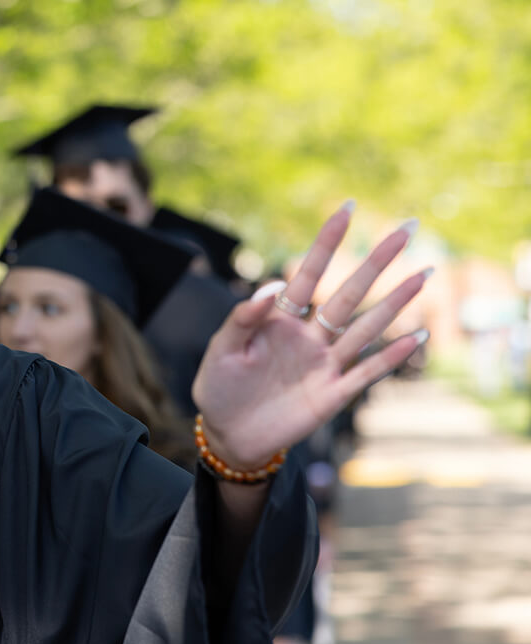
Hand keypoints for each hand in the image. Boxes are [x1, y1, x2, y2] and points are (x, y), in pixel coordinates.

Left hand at [192, 202, 429, 468]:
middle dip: (376, 262)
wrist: (228, 435)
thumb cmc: (219, 387)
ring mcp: (324, 364)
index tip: (346, 209)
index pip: (308, 273)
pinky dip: (391, 357)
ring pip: (366, 328)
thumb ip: (242, 320)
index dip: (326, 243)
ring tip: (423, 275)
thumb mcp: (221, 351)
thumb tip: (268, 288)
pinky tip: (416, 336)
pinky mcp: (332, 394)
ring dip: (395, 302)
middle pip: (349, 293)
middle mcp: (309, 336)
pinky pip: (367, 372)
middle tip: (406, 229)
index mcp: (280, 320)